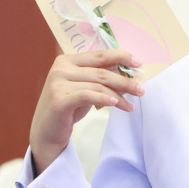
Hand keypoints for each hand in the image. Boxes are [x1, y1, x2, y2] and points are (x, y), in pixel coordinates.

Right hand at [29, 48, 143, 169]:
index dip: (120, 56)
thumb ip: (99, 78)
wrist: (46, 132)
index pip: (98, 55)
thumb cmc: (68, 108)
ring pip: (97, 84)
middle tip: (141, 89)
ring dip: (119, 94)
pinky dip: (104, 98)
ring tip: (131, 105)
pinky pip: (88, 95)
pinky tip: (116, 103)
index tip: (138, 62)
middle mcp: (60, 68)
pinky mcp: (59, 99)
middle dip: (124, 80)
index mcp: (67, 60)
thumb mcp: (84, 89)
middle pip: (101, 71)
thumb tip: (126, 71)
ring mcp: (57, 83)